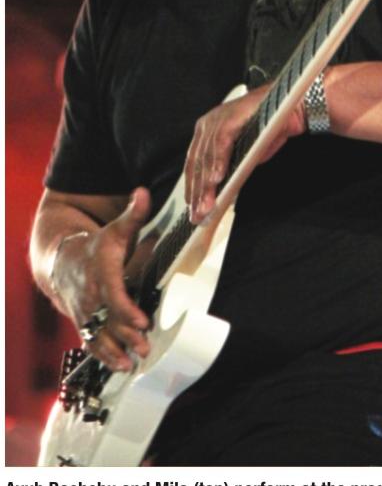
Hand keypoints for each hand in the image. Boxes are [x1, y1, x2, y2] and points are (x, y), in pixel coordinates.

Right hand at [54, 187, 151, 370]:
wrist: (61, 261)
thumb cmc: (96, 245)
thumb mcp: (115, 229)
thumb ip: (133, 214)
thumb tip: (143, 191)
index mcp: (101, 272)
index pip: (113, 292)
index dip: (125, 308)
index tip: (141, 320)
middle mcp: (91, 295)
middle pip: (108, 318)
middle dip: (125, 334)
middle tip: (144, 346)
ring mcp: (85, 312)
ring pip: (98, 335)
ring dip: (114, 351)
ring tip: (131, 364)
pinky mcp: (84, 323)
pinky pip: (91, 342)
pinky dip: (104, 356)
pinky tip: (120, 366)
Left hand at [184, 84, 305, 223]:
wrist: (292, 107)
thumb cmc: (269, 128)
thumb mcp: (247, 154)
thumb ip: (233, 169)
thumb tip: (222, 191)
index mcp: (208, 131)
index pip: (194, 163)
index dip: (192, 187)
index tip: (191, 207)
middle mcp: (208, 123)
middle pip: (198, 162)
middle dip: (198, 191)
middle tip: (198, 214)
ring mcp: (218, 118)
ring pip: (207, 155)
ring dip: (207, 183)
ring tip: (207, 203)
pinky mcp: (231, 117)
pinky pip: (221, 142)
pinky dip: (219, 162)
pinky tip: (217, 180)